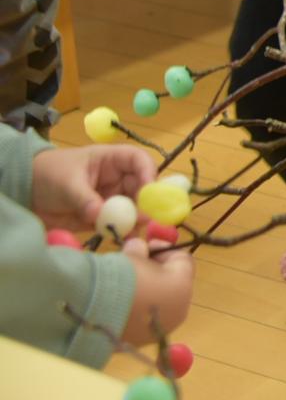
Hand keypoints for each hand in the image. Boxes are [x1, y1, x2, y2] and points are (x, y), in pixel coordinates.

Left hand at [30, 143, 156, 231]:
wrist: (23, 193)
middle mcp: (117, 179)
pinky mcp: (102, 217)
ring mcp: (111, 199)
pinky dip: (122, 232)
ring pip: (133, 208)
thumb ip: (84, 198)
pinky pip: (117, 224)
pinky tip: (123, 239)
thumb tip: (101, 215)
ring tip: (133, 232)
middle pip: (142, 188)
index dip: (149, 173)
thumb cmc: (47, 175)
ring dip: (136, 220)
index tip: (149, 192)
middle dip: (146, 203)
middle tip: (144, 219)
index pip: (140, 161)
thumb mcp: (66, 183)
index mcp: (112, 160)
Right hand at [120, 238, 194, 346]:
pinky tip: (114, 304)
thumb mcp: (132, 256)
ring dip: (143, 291)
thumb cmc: (119, 278)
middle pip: (171, 283)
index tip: (145, 245)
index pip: (183, 260)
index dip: (163, 249)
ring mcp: (160, 329)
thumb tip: (138, 247)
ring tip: (118, 285)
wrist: (93, 313)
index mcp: (182, 287)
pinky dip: (133, 310)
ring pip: (157, 303)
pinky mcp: (140, 342)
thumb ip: (140, 250)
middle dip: (153, 271)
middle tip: (132, 265)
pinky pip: (142, 320)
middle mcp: (178, 311)